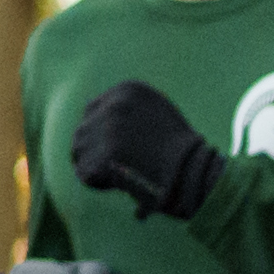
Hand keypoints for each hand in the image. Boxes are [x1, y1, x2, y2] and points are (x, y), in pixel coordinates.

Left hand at [63, 79, 224, 230]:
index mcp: (128, 90)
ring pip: (80, 153)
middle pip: (83, 132)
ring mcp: (108, 129)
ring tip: (124, 172)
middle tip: (120, 165)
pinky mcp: (103, 156)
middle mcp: (115, 104)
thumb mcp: (156, 113)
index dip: (102, 135)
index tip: (120, 149)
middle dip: (96, 151)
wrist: (194, 173)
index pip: (91, 110)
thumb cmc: (177, 149)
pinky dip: (100, 184)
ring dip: (96, 167)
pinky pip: (85, 174)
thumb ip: (125, 107)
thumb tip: (87, 104)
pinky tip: (123, 182)